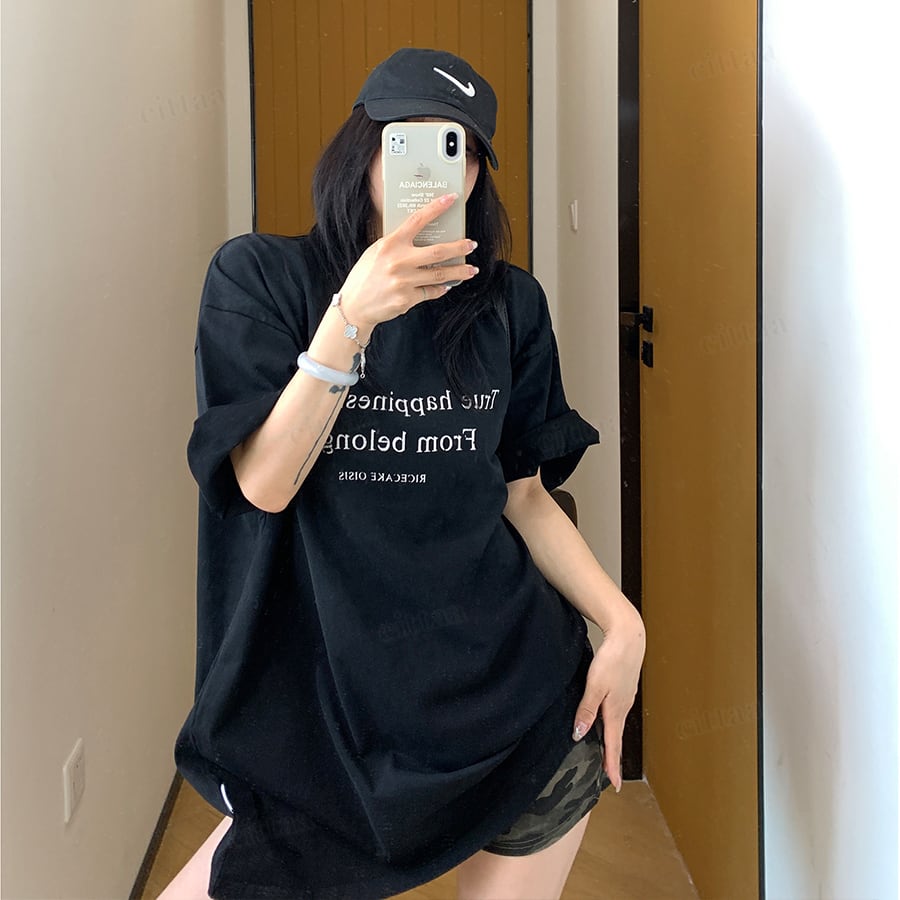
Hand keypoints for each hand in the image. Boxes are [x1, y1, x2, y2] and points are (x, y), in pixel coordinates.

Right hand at [338, 193, 478, 332]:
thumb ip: (396, 244)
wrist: (355, 306)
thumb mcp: (376, 252)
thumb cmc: (364, 277)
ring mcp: (404, 282)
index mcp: (390, 244)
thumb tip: (420, 237)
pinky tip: (447, 285)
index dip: (436, 208)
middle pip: (438, 252)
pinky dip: (440, 288)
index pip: (417, 220)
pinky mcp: (408, 299)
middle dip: (459, 247)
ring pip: (440, 275)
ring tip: (471, 269)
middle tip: (471, 245)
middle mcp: (399, 261)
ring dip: (459, 272)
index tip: (451, 199)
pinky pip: (431, 292)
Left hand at [572, 607, 644, 792]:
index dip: (612, 765)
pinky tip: (604, 722)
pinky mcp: (623, 688)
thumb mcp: (595, 686)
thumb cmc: (612, 659)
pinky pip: (615, 712)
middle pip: (615, 737)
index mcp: (616, 711)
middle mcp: (622, 708)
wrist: (629, 637)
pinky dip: (610, 724)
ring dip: (611, 740)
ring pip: (615, 724)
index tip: (614, 786)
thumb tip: (579, 734)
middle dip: (612, 757)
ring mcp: (624, 698)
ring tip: (605, 754)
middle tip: (608, 775)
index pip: (613, 745)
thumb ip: (587, 710)